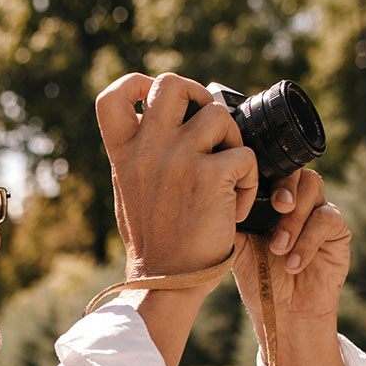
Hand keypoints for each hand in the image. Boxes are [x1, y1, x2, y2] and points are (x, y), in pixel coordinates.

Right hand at [97, 72, 259, 280]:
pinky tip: (238, 205)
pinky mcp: (211, 176)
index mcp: (123, 153)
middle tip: (208, 128)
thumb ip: (139, 155)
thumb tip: (152, 122)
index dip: (137, 84)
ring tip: (229, 174)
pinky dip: (250, 180)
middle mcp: (148, 148)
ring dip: (232, 140)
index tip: (153, 100)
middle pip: (172, 84)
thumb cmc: (153, 242)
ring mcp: (179, 159)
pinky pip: (245, 155)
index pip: (115, 94)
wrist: (167, 282)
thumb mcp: (129, 190)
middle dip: (198, 97)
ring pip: (219, 115)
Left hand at [234, 168, 350, 329]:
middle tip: (277, 207)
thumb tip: (221, 195)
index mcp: (270, 199)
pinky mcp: (337, 229)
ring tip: (278, 249)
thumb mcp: (239, 247)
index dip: (265, 174)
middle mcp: (296, 199)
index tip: (252, 190)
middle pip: (297, 172)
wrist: (283, 312)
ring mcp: (317, 211)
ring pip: (312, 189)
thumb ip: (234, 219)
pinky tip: (293, 263)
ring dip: (294, 219)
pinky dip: (308, 241)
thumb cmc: (259, 279)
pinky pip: (326, 219)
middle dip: (286, 186)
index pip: (272, 171)